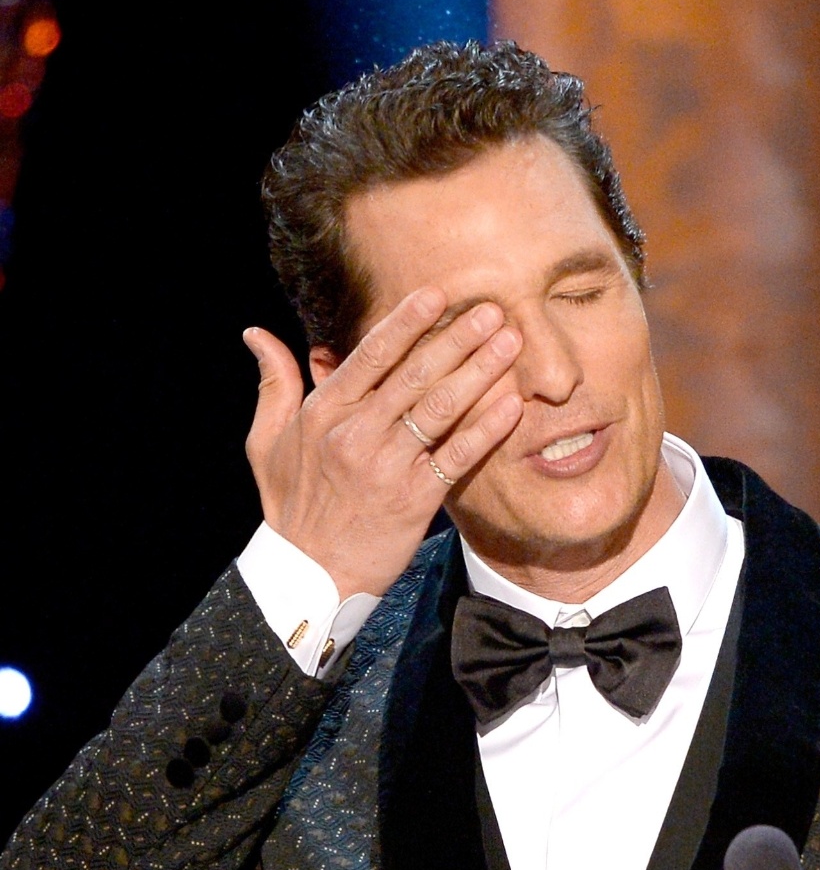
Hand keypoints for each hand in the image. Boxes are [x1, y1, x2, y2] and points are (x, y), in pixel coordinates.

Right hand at [244, 288, 524, 597]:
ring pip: (440, 408)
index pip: (371, 355)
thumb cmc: (292, 506)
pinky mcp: (415, 499)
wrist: (311, 574)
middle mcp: (356, 433)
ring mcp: (387, 466)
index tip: (438, 295)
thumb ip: (274, 384)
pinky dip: (486, 430)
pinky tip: (512, 406)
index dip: (407, 322)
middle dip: (457, 338)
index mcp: (324, 412)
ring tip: (511, 343)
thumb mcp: (266, 442)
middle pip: (415, 374)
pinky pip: (456, 457)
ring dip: (479, 372)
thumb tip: (256, 334)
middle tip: (492, 309)